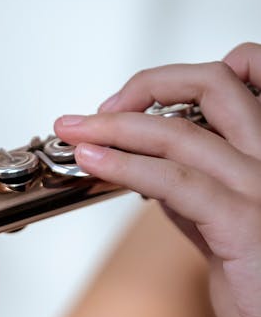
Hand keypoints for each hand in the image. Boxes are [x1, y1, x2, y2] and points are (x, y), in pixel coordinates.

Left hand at [54, 43, 260, 316]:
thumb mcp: (231, 234)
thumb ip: (199, 199)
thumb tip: (151, 175)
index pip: (237, 82)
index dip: (178, 82)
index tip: (128, 106)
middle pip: (214, 83)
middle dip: (145, 86)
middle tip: (93, 112)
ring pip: (183, 128)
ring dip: (116, 125)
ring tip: (73, 131)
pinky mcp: (244, 223)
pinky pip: (175, 181)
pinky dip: (125, 165)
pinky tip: (93, 161)